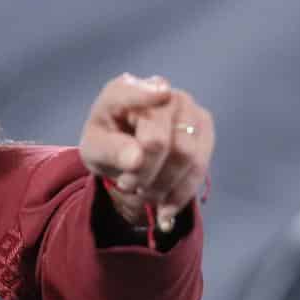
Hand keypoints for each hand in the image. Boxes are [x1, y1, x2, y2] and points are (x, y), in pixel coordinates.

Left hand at [78, 73, 214, 232]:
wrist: (128, 152)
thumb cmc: (107, 145)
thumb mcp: (95, 151)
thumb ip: (111, 151)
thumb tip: (136, 158)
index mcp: (123, 89)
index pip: (134, 93)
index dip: (145, 96)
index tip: (160, 97)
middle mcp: (161, 90)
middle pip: (159, 141)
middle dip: (143, 175)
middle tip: (127, 186)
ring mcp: (187, 106)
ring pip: (186, 155)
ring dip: (162, 187)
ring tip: (144, 195)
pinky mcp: (204, 126)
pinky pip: (199, 166)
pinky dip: (180, 194)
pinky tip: (165, 209)